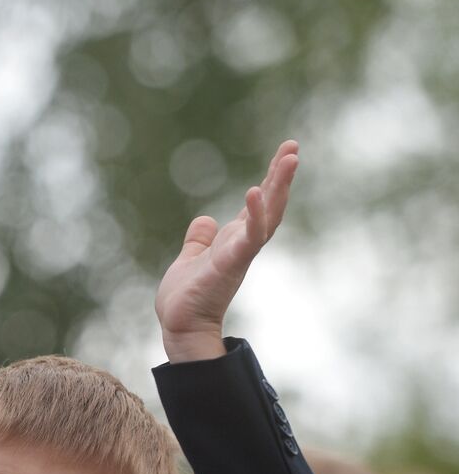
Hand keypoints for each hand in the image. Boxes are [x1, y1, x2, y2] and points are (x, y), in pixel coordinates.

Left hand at [155, 140, 298, 362]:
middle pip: (270, 204)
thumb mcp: (191, 258)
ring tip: (288, 160)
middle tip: (293, 147)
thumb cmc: (186, 298)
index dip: (271, 179)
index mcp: (234, 240)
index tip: (285, 152)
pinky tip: (255, 192)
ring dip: (278, 188)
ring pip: (267, 216)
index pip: (259, 204)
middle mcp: (242, 245)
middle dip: (281, 176)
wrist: (180, 327)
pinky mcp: (230, 264)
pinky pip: (248, 237)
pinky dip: (254, 215)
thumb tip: (205, 220)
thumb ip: (200, 239)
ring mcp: (239, 254)